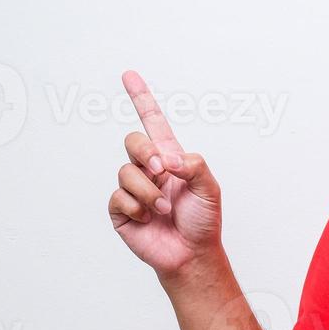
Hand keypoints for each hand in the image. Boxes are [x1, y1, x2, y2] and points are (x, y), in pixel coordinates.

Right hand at [108, 70, 222, 277]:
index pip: (151, 121)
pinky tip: (148, 219)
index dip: (140, 98)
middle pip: (132, 141)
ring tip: (163, 209)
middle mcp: (148, 169)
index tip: (129, 75)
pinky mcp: (121, 211)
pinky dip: (137, 208)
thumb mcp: (210, 187)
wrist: (191, 254)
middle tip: (162, 171)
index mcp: (169, 157)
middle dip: (146, 153)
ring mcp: (133, 189)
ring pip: (126, 172)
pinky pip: (118, 197)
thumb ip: (194, 164)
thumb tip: (166, 160)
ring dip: (148, 191)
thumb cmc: (203, 221)